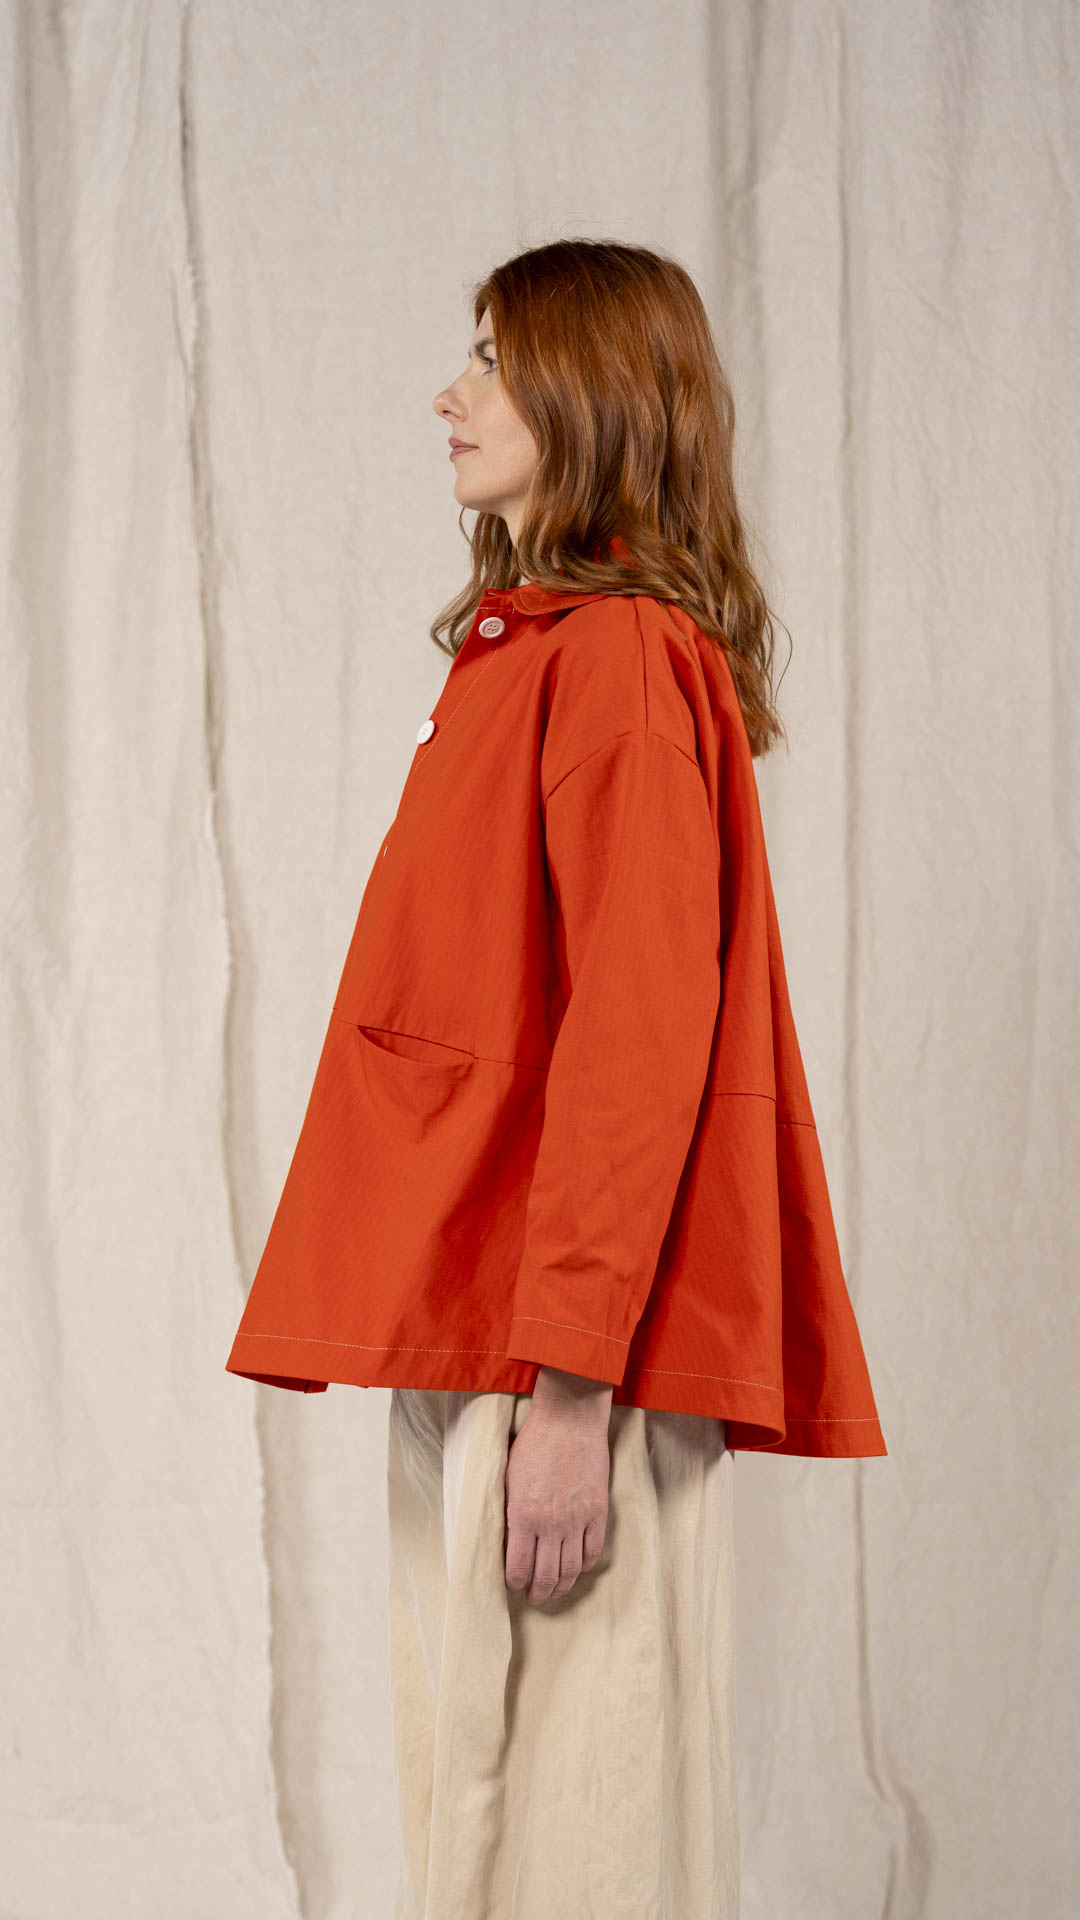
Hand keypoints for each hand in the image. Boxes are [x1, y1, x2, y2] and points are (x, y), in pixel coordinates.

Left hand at [503, 1370, 612, 1604]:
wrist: (568, 1420)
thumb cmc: (533, 1444)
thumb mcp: (509, 1479)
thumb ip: (510, 1514)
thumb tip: (508, 1543)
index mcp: (523, 1516)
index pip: (518, 1568)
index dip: (515, 1582)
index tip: (513, 1584)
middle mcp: (551, 1524)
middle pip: (547, 1576)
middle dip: (539, 1592)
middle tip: (535, 1596)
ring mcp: (577, 1519)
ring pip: (572, 1570)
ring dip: (562, 1586)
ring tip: (555, 1590)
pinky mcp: (597, 1511)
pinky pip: (593, 1550)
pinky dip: (586, 1565)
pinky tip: (578, 1567)